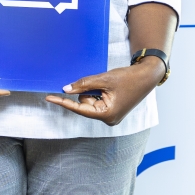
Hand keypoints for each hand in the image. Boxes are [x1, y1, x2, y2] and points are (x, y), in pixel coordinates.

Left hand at [45, 57, 163, 125]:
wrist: (146, 76)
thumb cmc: (128, 78)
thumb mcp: (103, 79)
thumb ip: (83, 85)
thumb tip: (66, 89)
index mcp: (107, 115)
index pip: (79, 108)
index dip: (63, 102)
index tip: (48, 97)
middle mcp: (108, 118)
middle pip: (84, 104)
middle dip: (87, 91)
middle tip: (101, 83)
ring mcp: (110, 114)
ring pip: (89, 100)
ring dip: (93, 90)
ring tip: (107, 84)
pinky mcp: (111, 109)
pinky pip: (95, 99)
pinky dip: (96, 91)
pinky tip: (107, 86)